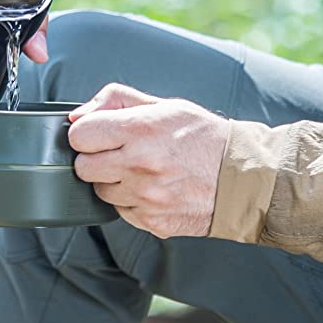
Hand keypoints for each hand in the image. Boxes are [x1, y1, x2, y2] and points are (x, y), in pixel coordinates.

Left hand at [66, 82, 230, 239]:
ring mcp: (146, 197)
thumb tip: (78, 115)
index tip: (100, 134)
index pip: (80, 135)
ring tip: (142, 171)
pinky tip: (154, 189)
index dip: (87, 133)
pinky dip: (131, 201)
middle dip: (95, 158)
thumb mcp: (166, 106)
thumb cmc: (204, 138)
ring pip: (100, 191)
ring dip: (114, 181)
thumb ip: (117, 101)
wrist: (243, 178)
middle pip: (83, 167)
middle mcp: (141, 165)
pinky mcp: (152, 221)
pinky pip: (121, 211)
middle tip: (119, 153)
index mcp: (142, 130)